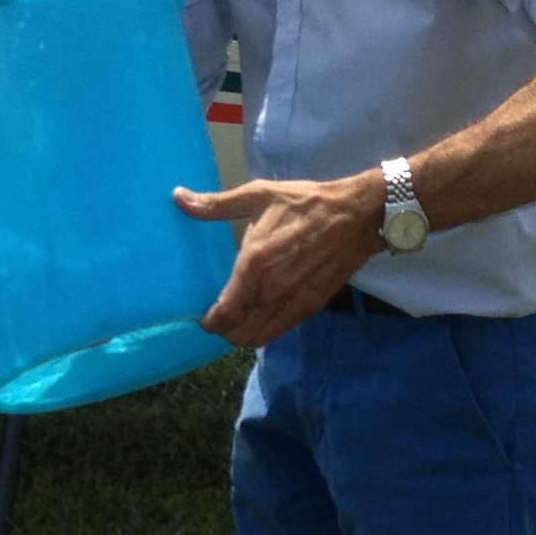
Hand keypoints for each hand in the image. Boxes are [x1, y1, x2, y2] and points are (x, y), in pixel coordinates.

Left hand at [176, 169, 383, 350]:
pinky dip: (266, 328)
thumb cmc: (305, 203)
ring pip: (260, 338)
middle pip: (238, 335)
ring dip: (244, 332)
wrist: (356, 215)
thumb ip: (216, 204)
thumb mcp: (258, 196)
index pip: (224, 316)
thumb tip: (179, 198)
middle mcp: (272, 292)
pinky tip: (261, 310)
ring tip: (238, 315)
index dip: (208, 322)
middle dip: (224, 329)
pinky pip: (280, 330)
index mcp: (255, 267)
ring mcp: (294, 303)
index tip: (202, 314)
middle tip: (219, 313)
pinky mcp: (311, 306)